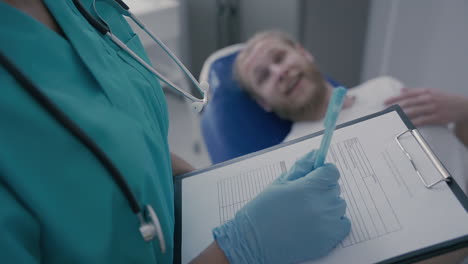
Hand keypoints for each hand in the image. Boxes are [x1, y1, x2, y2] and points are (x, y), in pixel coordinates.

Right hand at [213, 151, 350, 263]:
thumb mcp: (279, 183)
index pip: (331, 171)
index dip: (323, 172)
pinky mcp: (330, 240)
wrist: (253, 243)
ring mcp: (327, 223)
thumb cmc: (262, 212)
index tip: (316, 176)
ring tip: (307, 213)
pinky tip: (317, 224)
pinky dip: (334, 222)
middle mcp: (321, 205)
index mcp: (308, 187)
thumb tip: (315, 154)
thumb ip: (300, 167)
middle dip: (322, 189)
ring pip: (339, 205)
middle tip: (304, 198)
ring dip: (328, 206)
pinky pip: (344, 224)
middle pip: (335, 188)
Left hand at [384, 88, 467, 125]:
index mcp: (425, 92)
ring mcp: (433, 108)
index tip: (385, 102)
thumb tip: (401, 90)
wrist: (463, 106)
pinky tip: (406, 124)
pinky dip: (413, 122)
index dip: (395, 98)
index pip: (407, 95)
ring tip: (392, 118)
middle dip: (395, 107)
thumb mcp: (431, 92)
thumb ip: (415, 91)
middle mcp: (428, 98)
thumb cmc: (443, 99)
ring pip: (414, 111)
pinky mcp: (437, 117)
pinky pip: (423, 120)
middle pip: (408, 103)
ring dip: (402, 115)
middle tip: (385, 112)